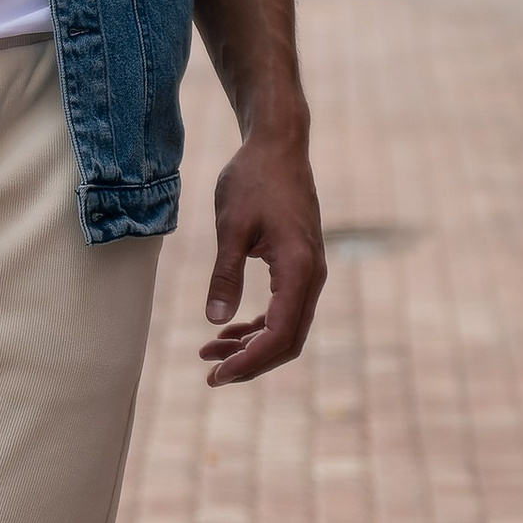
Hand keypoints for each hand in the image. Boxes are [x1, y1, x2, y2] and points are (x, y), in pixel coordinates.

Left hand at [201, 122, 325, 383]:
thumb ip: (225, 275)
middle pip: (287, 340)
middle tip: (211, 375)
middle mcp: (311, 276)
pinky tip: (228, 330)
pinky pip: (284, 309)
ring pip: (286, 328)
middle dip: (250, 362)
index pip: (279, 334)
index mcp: (298, 269)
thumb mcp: (231, 227)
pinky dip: (258, 325)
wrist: (277, 146)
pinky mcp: (299, 265)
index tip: (216, 375)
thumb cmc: (253, 180)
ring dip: (251, 346)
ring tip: (210, 354)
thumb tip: (215, 321)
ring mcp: (309, 272)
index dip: (249, 362)